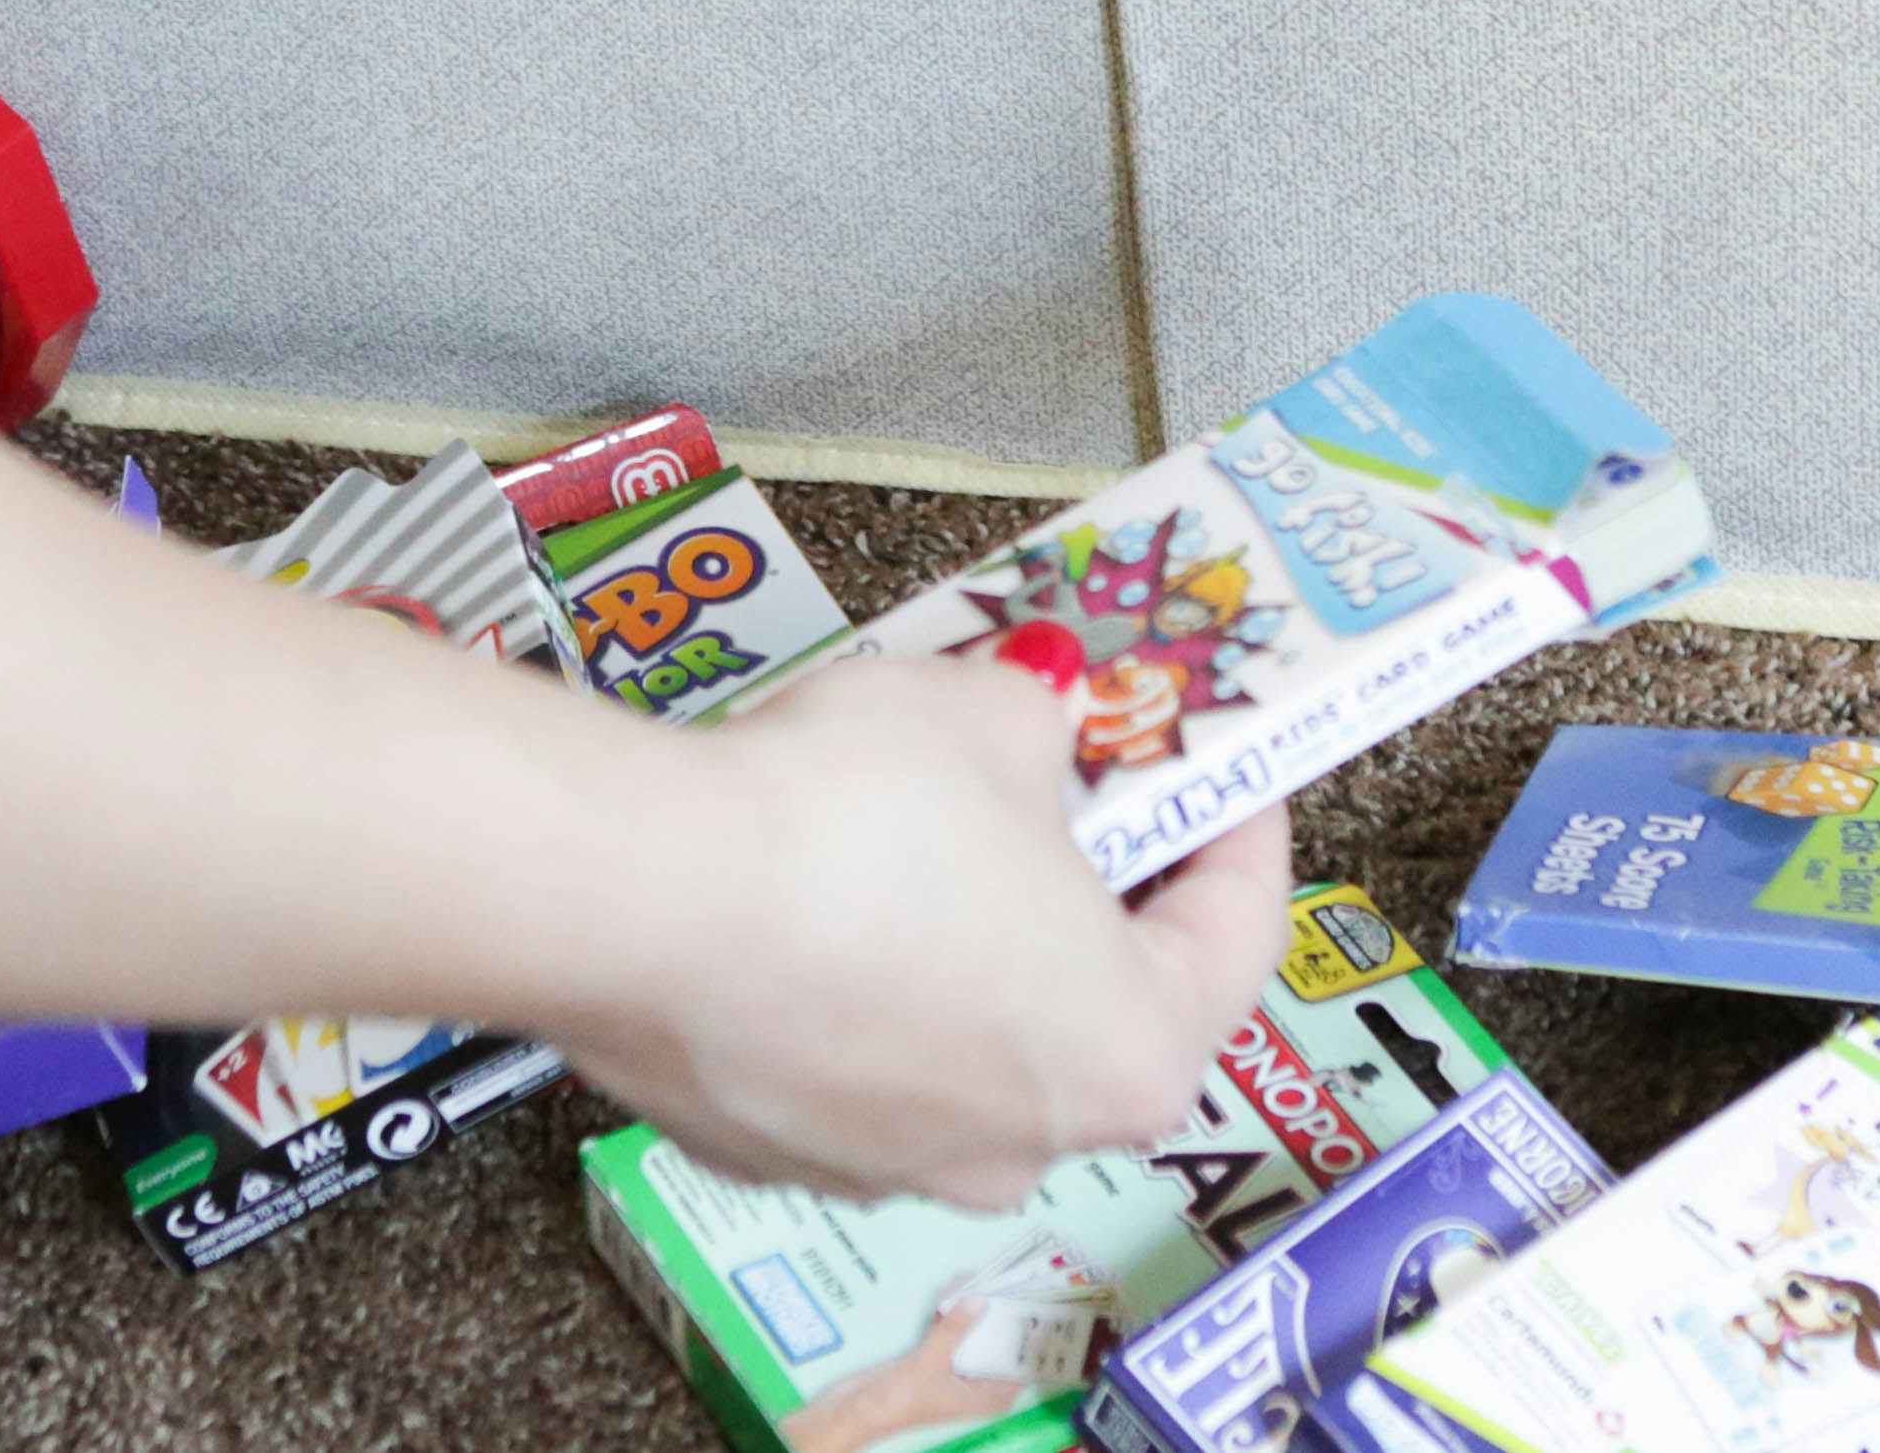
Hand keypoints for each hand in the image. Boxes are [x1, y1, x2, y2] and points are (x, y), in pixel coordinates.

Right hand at [549, 656, 1297, 1207]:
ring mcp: (885, 1164)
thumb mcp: (996, 714)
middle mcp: (1022, 1145)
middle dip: (1089, 886)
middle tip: (1069, 783)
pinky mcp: (767, 1150)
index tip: (1222, 764)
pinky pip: (839, 1053)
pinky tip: (805, 884)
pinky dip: (845, 978)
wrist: (641, 896)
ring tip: (921, 825)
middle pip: (1097, 1001)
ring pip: (961, 1037)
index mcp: (1130, 1054)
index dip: (1238, 827)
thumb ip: (1048, 728)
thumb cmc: (858, 815)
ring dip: (963, 939)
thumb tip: (1036, 728)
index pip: (1235, 938)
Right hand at [781, 1305, 1036, 1452]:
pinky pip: (949, 1334)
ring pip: (973, 1338)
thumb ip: (955, 1330)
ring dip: (973, 1312)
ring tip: (982, 1279)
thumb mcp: (931, 1362)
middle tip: (1014, 1284)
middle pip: (997, 1349)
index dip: (1030, 1344)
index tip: (1040, 1311)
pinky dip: (950, 1316)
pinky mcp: (931, 1361)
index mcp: (985, 1398)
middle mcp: (975, 1386)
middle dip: (1001, 1319)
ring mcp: (953, 1373)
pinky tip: (951, 1292)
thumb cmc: (901, 1398)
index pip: (1019, 1369)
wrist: (858, 1408)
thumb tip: (980, 1299)